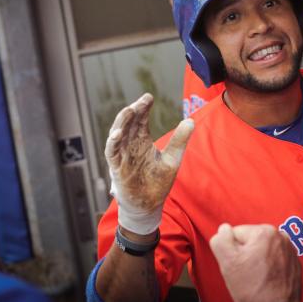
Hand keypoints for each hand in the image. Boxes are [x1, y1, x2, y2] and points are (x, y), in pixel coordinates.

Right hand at [105, 93, 193, 234]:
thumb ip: (179, 140)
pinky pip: (111, 152)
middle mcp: (130, 145)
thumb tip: (191, 120)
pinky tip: (117, 134)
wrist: (149, 205)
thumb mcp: (172, 159)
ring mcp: (122, 155)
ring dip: (121, 122)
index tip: (149, 97)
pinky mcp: (117, 167)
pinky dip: (112, 142)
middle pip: (128, 123)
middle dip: (134, 111)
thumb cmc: (158, 183)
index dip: (143, 108)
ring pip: (117, 134)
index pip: (140, 120)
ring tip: (129, 111)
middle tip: (142, 101)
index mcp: (142, 141)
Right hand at [210, 224, 301, 301]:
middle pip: (251, 241)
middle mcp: (281, 237)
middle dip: (246, 255)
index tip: (236, 266)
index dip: (231, 251)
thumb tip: (223, 229)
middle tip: (246, 274)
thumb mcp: (228, 263)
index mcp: (264, 232)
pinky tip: (267, 281)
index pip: (237, 233)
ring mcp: (291, 251)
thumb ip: (221, 240)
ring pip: (264, 251)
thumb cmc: (253, 288)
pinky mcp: (296, 265)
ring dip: (258, 261)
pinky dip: (271, 269)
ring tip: (257, 279)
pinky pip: (276, 262)